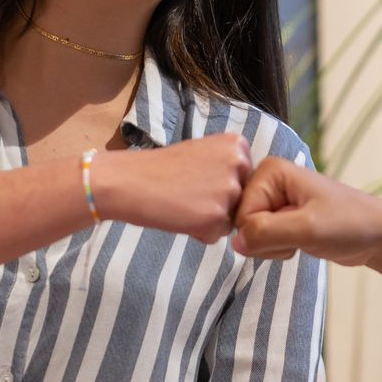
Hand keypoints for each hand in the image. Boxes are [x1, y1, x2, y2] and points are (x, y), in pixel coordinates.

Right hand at [90, 132, 251, 243]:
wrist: (130, 180)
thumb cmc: (162, 168)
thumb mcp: (204, 151)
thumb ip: (229, 166)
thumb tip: (251, 191)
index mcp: (238, 145)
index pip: (247, 179)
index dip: (222, 185)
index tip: (199, 177)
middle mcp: (240, 165)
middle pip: (242, 200)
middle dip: (219, 203)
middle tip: (189, 192)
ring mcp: (229, 191)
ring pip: (231, 219)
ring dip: (209, 218)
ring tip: (184, 203)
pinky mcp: (216, 217)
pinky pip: (216, 236)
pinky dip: (199, 233)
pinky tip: (180, 216)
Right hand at [231, 158, 381, 299]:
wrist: (377, 235)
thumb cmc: (349, 224)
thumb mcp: (307, 229)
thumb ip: (267, 234)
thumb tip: (235, 243)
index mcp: (269, 170)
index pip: (241, 215)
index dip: (263, 232)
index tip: (294, 228)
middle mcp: (266, 180)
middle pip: (242, 224)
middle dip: (268, 240)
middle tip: (298, 235)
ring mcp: (271, 200)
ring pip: (250, 236)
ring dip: (274, 247)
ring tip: (302, 237)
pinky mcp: (278, 217)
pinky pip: (261, 241)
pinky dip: (278, 249)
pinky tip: (299, 243)